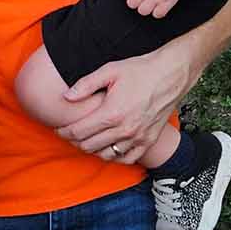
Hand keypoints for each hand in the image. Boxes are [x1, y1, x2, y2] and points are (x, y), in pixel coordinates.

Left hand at [60, 43, 191, 161]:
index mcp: (112, 113)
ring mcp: (138, 137)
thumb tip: (66, 97)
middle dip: (74, 141)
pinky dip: (114, 157)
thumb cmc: (141, 71)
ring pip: (106, 155)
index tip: (59, 129)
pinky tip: (107, 149)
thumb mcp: (109, 70)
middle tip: (69, 134)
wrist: (171, 75)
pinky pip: (127, 158)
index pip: (78, 132)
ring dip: (92, 150)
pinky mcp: (149, 140)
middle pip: (89, 146)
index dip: (64, 132)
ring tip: (86, 140)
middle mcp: (125, 129)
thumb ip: (85, 85)